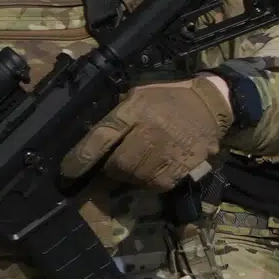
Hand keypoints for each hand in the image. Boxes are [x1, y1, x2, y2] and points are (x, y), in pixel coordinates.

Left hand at [62, 76, 233, 188]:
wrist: (210, 103)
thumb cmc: (168, 97)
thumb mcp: (138, 95)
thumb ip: (118, 115)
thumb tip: (94, 140)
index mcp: (135, 110)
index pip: (101, 137)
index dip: (82, 158)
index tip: (68, 172)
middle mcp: (151, 130)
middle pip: (118, 164)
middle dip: (111, 169)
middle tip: (113, 166)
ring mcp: (169, 149)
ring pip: (136, 177)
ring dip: (131, 177)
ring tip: (135, 167)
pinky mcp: (185, 164)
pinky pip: (157, 183)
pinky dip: (150, 182)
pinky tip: (153, 171)